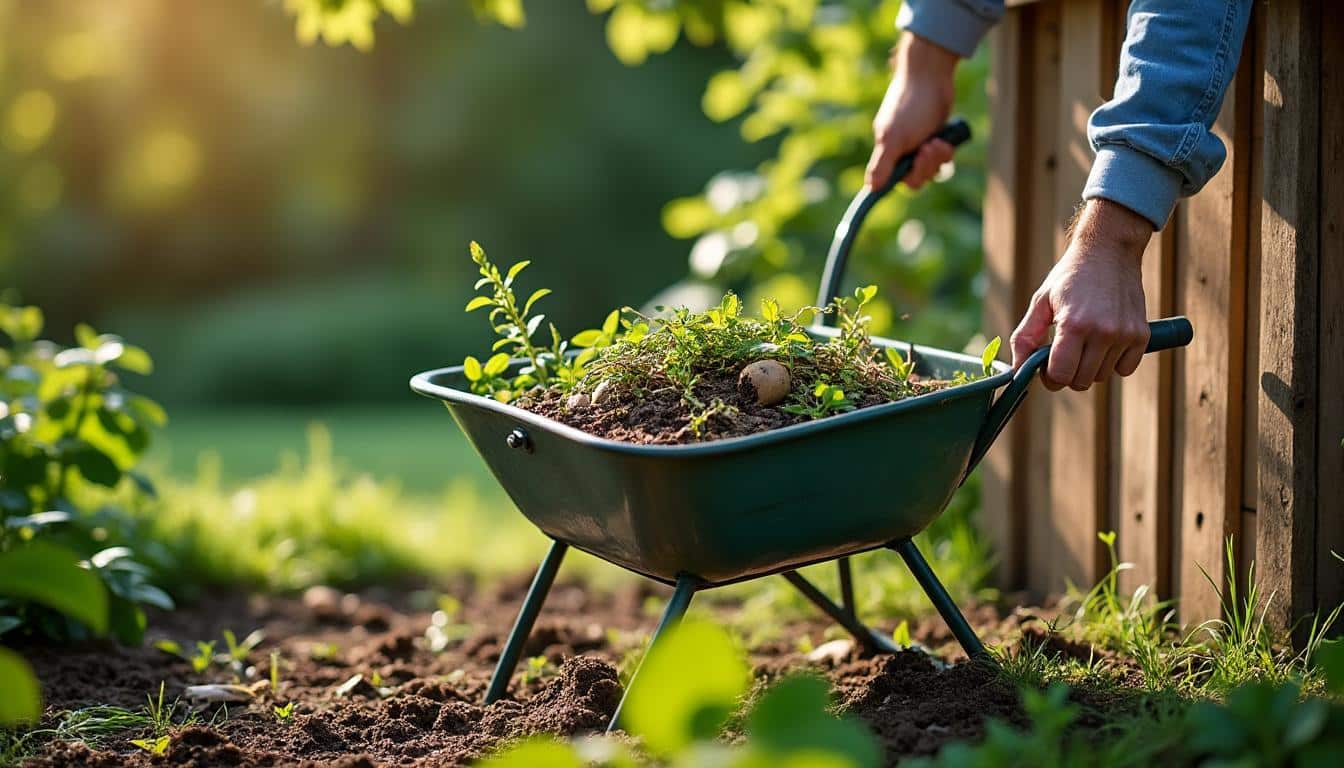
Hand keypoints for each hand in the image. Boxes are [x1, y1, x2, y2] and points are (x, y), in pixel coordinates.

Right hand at [866, 34, 959, 190]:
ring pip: (932, 168)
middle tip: (928, 146)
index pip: (895, 182)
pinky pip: (942, 157)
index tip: (915, 162)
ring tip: (937, 139)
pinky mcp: (934, 138)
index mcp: (888, 153)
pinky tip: (945, 137)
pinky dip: (946, 150)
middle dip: (927, 164)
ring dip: (938, 157)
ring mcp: (918, 145)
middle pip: (918, 177)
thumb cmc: (909, 106)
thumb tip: (869, 188)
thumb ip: (882, 164)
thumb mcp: (893, 138)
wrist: (930, 76)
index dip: (909, 176)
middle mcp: (902, 152)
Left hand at [1010, 199, 1152, 390]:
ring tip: (1085, 341)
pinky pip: (1125, 369)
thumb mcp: (1041, 301)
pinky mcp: (1141, 335)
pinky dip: (1114, 363)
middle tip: (1065, 352)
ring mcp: (1124, 334)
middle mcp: (1102, 332)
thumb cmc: (1070, 276)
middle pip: (1081, 381)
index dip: (1050, 377)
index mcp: (1073, 324)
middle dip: (1068, 373)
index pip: (1061, 375)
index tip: (1048, 366)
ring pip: (1102, 376)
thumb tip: (1017, 370)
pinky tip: (1104, 343)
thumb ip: (1025, 337)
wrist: (1109, 250)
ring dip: (1090, 367)